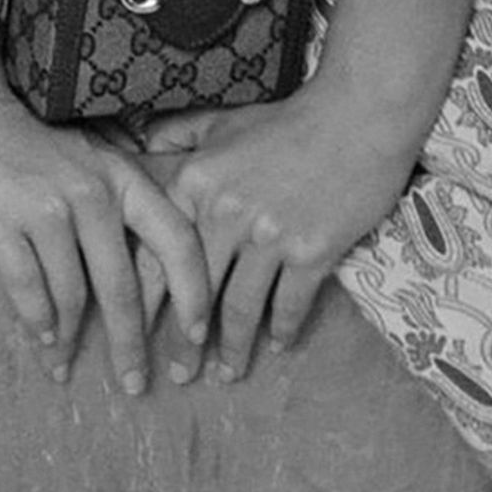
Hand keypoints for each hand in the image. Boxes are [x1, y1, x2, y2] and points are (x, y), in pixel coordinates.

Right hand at [0, 79, 211, 392]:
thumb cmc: (25, 137)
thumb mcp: (86, 157)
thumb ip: (115, 200)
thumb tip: (149, 267)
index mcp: (121, 175)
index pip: (177, 238)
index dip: (193, 292)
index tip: (197, 335)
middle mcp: (91, 192)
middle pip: (123, 285)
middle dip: (131, 343)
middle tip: (136, 384)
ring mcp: (46, 206)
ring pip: (71, 294)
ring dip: (70, 339)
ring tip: (66, 365)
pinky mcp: (1, 221)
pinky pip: (28, 288)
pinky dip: (37, 322)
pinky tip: (42, 340)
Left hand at [136, 82, 422, 381]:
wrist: (358, 115)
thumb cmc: (289, 120)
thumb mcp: (225, 121)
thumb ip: (180, 134)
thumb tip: (140, 141)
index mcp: (197, 182)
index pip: (156, 253)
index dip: (143, 301)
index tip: (133, 333)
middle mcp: (226, 212)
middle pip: (194, 293)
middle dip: (183, 343)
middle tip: (176, 376)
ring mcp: (269, 235)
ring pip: (240, 309)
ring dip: (232, 349)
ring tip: (225, 375)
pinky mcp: (311, 251)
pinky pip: (289, 306)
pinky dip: (283, 331)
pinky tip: (279, 346)